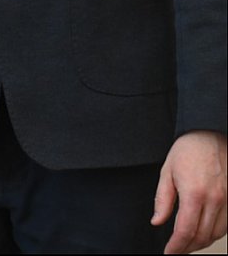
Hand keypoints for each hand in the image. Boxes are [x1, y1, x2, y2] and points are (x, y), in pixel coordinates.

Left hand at [153, 130, 226, 253]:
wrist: (212, 134)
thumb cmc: (189, 150)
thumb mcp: (167, 172)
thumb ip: (162, 199)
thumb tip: (157, 221)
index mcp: (195, 194)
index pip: (185, 230)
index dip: (176, 246)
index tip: (169, 252)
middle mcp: (215, 200)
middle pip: (202, 236)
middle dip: (187, 248)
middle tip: (176, 250)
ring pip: (217, 234)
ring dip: (201, 243)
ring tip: (187, 244)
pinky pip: (227, 225)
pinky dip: (214, 234)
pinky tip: (203, 232)